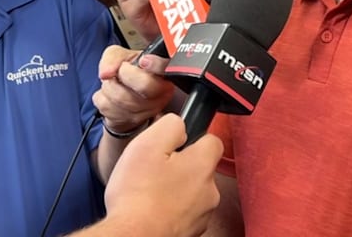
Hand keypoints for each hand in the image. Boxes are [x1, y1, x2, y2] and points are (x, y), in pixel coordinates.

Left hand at [93, 45, 173, 133]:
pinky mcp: (132, 121)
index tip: (143, 61)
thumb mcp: (122, 57)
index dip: (156, 65)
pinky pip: (108, 107)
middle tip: (120, 72)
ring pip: (121, 97)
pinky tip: (110, 97)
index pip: (166, 67)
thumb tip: (106, 73)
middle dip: (123, 75)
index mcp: (163, 72)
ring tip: (115, 85)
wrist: (124, 105)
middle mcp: (162, 92)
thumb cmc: (128, 76)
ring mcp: (149, 110)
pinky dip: (102, 98)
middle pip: (145, 84)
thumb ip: (114, 57)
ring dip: (108, 87)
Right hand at [105, 114, 222, 236]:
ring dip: (176, 189)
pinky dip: (171, 209)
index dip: (193, 138)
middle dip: (181, 166)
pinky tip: (152, 209)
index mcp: (203, 165)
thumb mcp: (148, 143)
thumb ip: (171, 126)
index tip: (175, 144)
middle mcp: (210, 191)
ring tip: (150, 192)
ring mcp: (202, 214)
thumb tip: (181, 125)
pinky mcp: (191, 231)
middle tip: (155, 169)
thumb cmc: (138, 194)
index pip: (212, 140)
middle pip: (200, 168)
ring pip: (192, 191)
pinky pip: (184, 212)